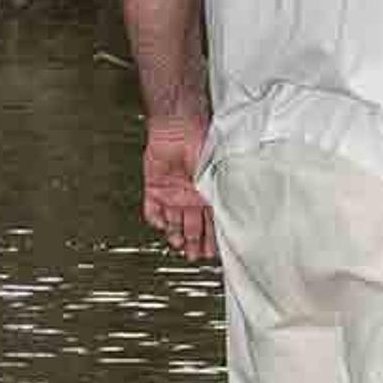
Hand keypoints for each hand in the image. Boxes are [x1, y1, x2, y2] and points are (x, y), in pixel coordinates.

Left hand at [143, 121, 216, 261]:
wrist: (179, 127)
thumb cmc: (202, 144)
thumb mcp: (217, 176)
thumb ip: (221, 199)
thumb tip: (229, 221)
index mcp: (209, 193)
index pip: (212, 222)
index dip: (212, 239)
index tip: (213, 253)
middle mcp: (191, 196)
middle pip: (192, 226)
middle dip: (194, 243)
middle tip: (195, 256)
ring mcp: (173, 193)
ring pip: (173, 222)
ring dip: (176, 235)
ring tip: (179, 246)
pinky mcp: (155, 188)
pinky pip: (152, 209)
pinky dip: (155, 219)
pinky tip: (161, 225)